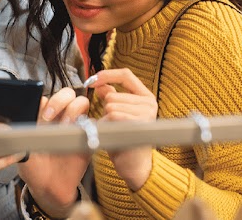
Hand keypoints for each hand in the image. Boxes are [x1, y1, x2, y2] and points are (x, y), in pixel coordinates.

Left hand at [19, 87, 89, 216]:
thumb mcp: (23, 149)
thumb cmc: (33, 167)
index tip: (40, 116)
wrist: (48, 188)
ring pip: (82, 102)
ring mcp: (76, 125)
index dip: (45, 102)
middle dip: (60, 99)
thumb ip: (24, 132)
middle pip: (67, 94)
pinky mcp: (88, 137)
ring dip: (74, 109)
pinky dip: (92, 123)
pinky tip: (82, 134)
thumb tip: (23, 115)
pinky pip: (96, 123)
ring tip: (67, 125)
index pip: (47, 97)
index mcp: (44, 117)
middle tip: (50, 116)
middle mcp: (61, 117)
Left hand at [88, 68, 156, 190]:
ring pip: (110, 105)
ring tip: (115, 132)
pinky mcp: (139, 123)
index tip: (91, 80)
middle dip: (105, 109)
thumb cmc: (124, 140)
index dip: (106, 75)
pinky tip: (114, 135)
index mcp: (146, 97)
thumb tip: (99, 84)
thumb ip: (111, 97)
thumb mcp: (118, 114)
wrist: (134, 166)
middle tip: (113, 125)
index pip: (126, 74)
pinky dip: (107, 125)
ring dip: (106, 119)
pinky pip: (112, 115)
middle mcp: (150, 103)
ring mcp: (146, 113)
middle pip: (112, 95)